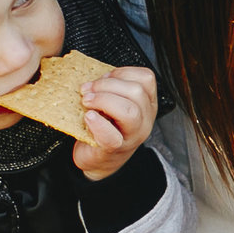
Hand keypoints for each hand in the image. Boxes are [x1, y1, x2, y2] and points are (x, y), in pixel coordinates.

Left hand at [72, 66, 161, 181]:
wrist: (98, 159)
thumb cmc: (104, 127)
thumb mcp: (114, 103)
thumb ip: (111, 88)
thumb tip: (94, 78)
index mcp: (146, 104)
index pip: (146, 78)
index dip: (122, 72)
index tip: (103, 77)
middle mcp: (145, 119)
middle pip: (137, 92)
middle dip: (107, 85)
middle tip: (87, 90)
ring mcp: (132, 136)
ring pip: (130, 111)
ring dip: (103, 100)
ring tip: (86, 102)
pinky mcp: (115, 150)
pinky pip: (111, 136)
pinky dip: (98, 124)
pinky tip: (88, 118)